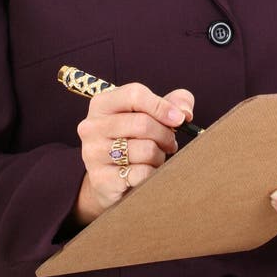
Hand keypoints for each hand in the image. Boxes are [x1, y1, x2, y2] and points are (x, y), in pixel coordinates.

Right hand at [73, 83, 194, 224]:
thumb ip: (174, 102)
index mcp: (101, 104)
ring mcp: (93, 153)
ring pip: (146, 150)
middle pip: (143, 123)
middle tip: (170, 143)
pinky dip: (153, 173)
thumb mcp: (151, 114)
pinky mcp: (101, 179)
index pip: (134, 95)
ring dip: (160, 155)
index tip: (179, 119)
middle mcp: (91, 126)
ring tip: (156, 157)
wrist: (110, 181)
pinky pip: (142, 173)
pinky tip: (149, 172)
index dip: (161, 106)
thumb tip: (185, 113)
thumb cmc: (134, 139)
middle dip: (165, 135)